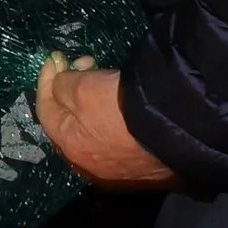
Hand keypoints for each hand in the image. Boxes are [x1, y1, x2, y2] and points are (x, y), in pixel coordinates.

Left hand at [33, 53, 178, 188]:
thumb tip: (60, 85)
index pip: (46, 109)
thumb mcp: (83, 87)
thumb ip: (62, 85)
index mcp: (70, 148)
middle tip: (86, 62)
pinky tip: (125, 103)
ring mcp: (118, 170)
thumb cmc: (122, 107)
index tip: (56, 57)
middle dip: (72, 88)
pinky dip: (115, 117)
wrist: (181, 130)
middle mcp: (90, 166)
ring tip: (107, 78)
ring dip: (93, 101)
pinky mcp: (144, 168)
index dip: (47, 80)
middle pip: (70, 121)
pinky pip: (119, 137)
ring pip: (94, 130)